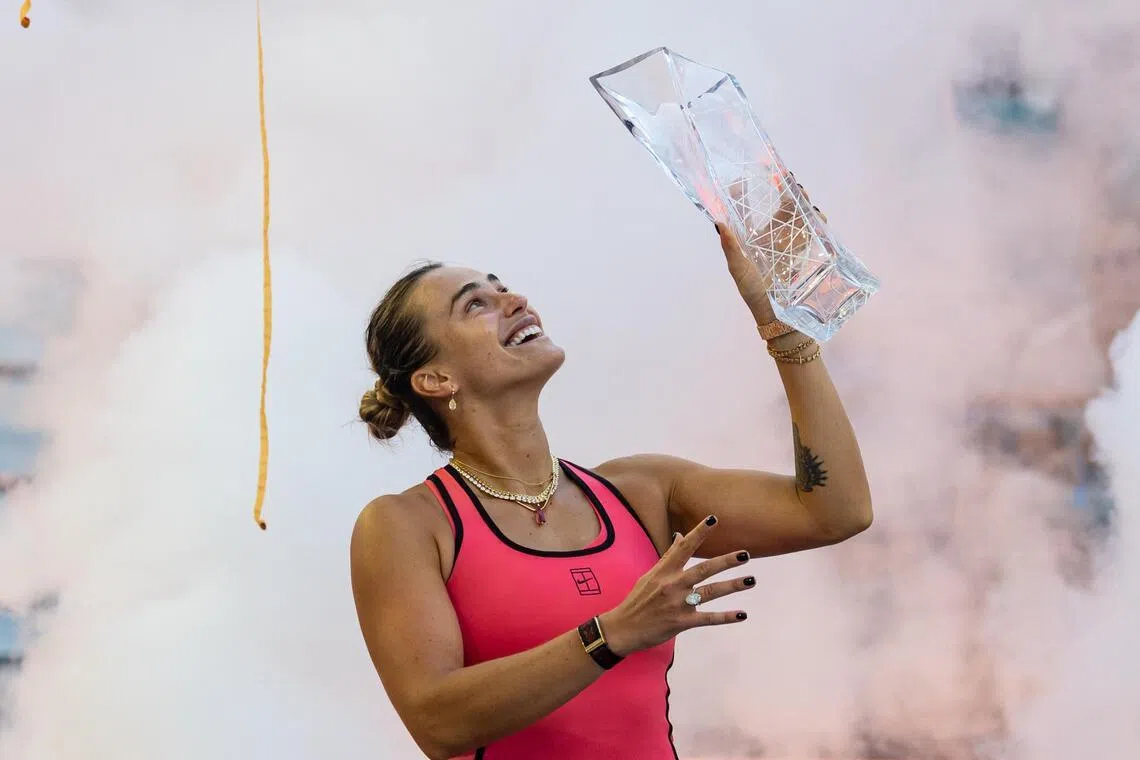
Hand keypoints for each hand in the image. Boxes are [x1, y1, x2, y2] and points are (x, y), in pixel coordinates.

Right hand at [598, 516, 754, 656]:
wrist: (623, 628)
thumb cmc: (638, 600)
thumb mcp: (650, 575)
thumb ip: (668, 557)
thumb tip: (680, 535)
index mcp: (664, 571)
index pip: (684, 547)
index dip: (699, 533)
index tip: (713, 520)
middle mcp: (673, 585)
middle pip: (704, 569)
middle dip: (726, 561)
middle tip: (746, 554)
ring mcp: (678, 604)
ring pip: (711, 592)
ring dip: (733, 586)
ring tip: (751, 580)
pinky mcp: (682, 622)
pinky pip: (708, 619)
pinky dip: (726, 617)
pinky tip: (741, 614)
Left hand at [716, 176, 826, 319]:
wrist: (780, 316)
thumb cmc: (754, 294)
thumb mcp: (739, 270)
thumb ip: (731, 248)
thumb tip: (719, 223)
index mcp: (751, 238)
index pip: (746, 210)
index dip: (744, 193)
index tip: (744, 177)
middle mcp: (771, 236)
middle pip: (780, 206)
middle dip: (785, 190)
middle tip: (787, 178)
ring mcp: (790, 242)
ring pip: (799, 214)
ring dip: (803, 202)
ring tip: (802, 194)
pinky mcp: (807, 250)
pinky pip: (814, 229)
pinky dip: (817, 219)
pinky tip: (817, 216)